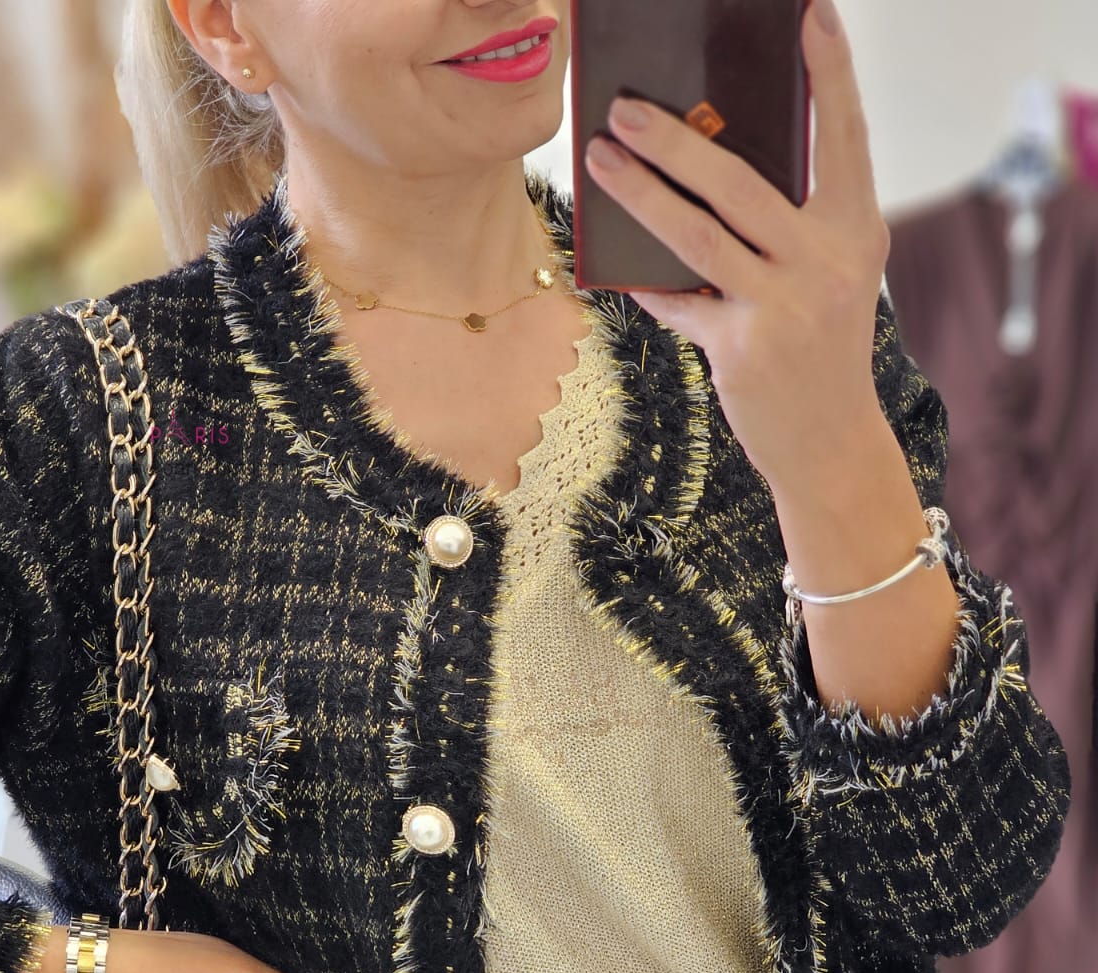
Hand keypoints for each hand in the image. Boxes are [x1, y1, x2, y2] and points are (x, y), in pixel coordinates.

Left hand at [582, 0, 889, 493]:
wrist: (830, 443)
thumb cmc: (821, 347)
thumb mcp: (831, 276)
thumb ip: (791, 224)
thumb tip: (706, 167)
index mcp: (858, 231)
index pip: (845, 135)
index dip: (829, 71)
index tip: (808, 11)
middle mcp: (828, 263)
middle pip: (740, 183)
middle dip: (675, 140)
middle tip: (625, 106)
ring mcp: (785, 307)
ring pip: (696, 236)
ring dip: (640, 193)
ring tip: (599, 159)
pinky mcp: (742, 349)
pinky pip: (680, 301)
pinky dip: (649, 284)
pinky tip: (619, 266)